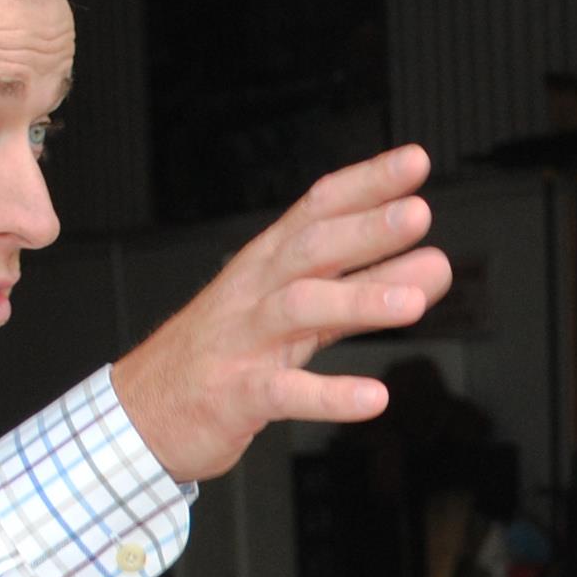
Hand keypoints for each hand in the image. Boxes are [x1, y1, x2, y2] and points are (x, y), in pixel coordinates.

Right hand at [110, 144, 451, 482]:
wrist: (141, 413)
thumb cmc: (224, 356)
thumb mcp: (298, 318)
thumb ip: (365, 291)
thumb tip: (435, 267)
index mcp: (267, 265)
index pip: (317, 209)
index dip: (365, 183)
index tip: (415, 162)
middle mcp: (253, 294)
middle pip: (309, 249)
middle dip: (364, 229)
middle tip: (418, 215)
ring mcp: (241, 343)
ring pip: (296, 309)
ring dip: (356, 300)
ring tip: (412, 304)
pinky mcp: (234, 396)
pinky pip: (281, 391)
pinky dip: (328, 395)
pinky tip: (372, 398)